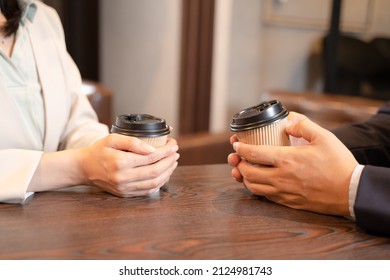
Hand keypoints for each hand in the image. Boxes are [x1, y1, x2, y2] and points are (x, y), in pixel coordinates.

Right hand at [79, 134, 178, 196]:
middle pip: (155, 171)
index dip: (165, 151)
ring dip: (167, 173)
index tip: (173, 145)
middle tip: (176, 154)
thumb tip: (152, 149)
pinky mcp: (125, 194)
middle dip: (169, 162)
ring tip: (172, 163)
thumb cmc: (99, 151)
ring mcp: (124, 188)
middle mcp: (123, 177)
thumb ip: (133, 142)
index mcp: (120, 162)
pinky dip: (159, 184)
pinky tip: (164, 175)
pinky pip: (147, 191)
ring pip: (154, 183)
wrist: (84, 168)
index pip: (151, 157)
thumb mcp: (112, 139)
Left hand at [227, 112, 357, 216]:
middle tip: (237, 156)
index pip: (253, 154)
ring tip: (243, 169)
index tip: (236, 143)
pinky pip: (265, 197)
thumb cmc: (338, 164)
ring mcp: (284, 192)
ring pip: (253, 187)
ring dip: (244, 178)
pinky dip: (256, 188)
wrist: (352, 192)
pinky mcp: (289, 203)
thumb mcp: (324, 137)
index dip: (240, 148)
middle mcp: (281, 178)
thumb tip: (288, 120)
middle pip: (248, 172)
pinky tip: (258, 182)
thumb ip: (303, 125)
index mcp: (287, 159)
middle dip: (238, 163)